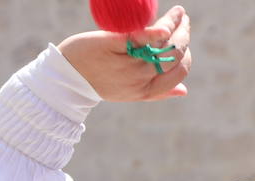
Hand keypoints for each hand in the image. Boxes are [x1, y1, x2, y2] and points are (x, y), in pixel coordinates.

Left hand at [59, 5, 191, 102]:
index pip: (178, 72)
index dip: (187, 56)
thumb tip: (184, 91)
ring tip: (178, 14)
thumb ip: (157, 92)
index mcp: (145, 90)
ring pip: (163, 44)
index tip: (184, 41)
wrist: (67, 76)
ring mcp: (126, 62)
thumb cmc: (100, 80)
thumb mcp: (130, 92)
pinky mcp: (113, 44)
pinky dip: (160, 28)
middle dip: (184, 36)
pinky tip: (169, 18)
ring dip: (177, 25)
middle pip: (174, 56)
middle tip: (184, 21)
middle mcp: (138, 78)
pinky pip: (143, 36)